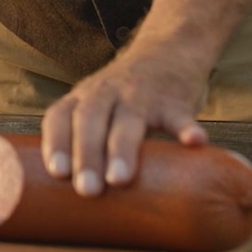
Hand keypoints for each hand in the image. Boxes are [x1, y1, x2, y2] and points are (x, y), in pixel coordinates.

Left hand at [40, 45, 209, 196]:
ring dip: (121, 149)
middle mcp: (106, 93)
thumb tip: (75, 200)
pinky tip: (194, 143)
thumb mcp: (96, 108)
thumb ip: (86, 144)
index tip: (57, 173)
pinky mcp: (173, 101)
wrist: (167, 51)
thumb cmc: (123, 98)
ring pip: (128, 119)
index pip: (60, 116)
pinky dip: (186, 128)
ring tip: (119, 179)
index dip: (56, 143)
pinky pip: (179, 115)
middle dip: (86, 155)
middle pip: (90, 120)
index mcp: (83, 98)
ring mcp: (140, 95)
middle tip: (87, 190)